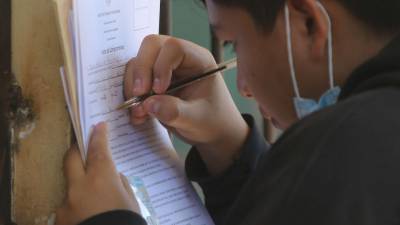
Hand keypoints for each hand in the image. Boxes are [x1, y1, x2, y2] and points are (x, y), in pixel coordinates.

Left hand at [56, 123, 139, 224]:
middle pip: (72, 158)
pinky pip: (69, 204)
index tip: (98, 125)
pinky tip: (87, 212)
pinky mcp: (60, 217)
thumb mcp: (130, 199)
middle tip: (82, 144)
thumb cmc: (127, 219)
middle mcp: (79, 185)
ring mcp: (66, 201)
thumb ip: (119, 182)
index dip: (99, 135)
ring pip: (70, 183)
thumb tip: (112, 176)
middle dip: (77, 149)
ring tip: (92, 193)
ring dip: (78, 183)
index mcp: (101, 177)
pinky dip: (77, 204)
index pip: (98, 149)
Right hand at [124, 35, 248, 174]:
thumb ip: (175, 111)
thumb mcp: (197, 120)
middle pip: (151, 46)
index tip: (159, 90)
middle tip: (139, 96)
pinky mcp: (153, 80)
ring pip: (138, 62)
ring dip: (133, 86)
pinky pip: (135, 79)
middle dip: (141, 71)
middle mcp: (179, 59)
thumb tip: (148, 104)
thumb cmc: (212, 121)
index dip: (161, 66)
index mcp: (198, 60)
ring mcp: (164, 68)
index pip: (174, 48)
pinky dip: (131, 96)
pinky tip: (139, 116)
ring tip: (140, 112)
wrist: (212, 132)